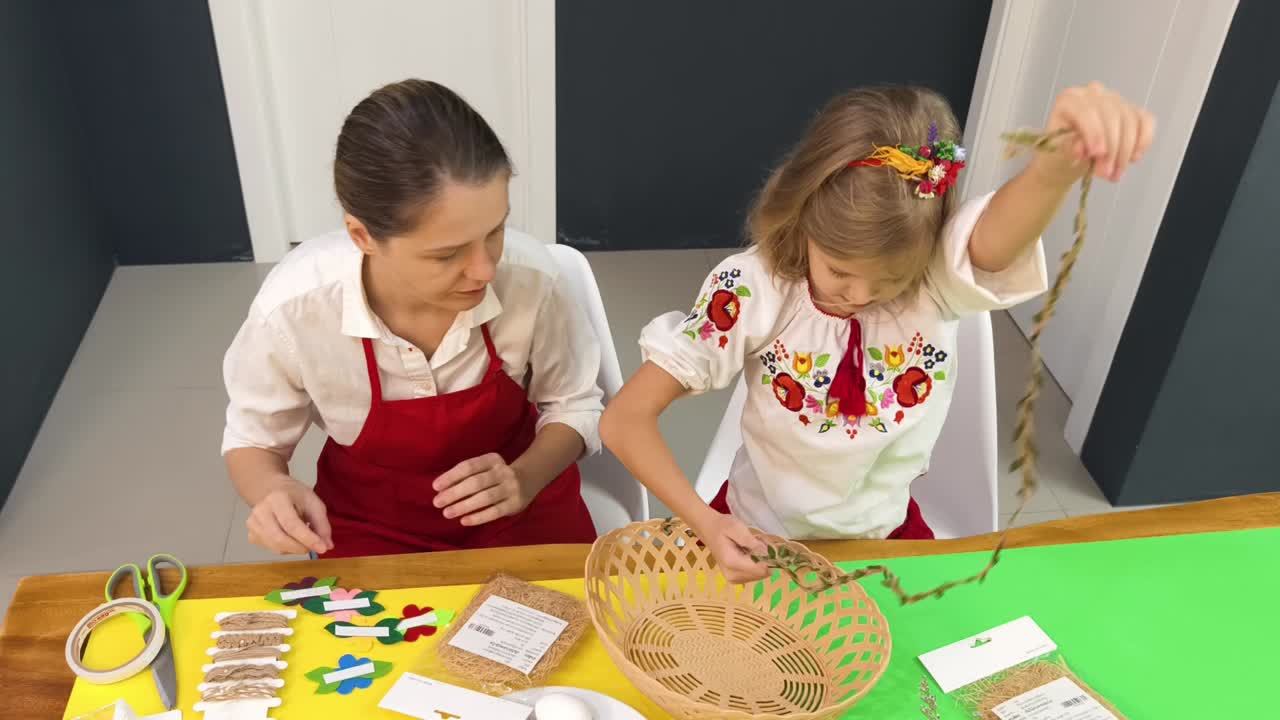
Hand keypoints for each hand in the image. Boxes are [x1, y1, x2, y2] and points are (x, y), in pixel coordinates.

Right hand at [247, 477, 332, 554]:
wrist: (269, 489)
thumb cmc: (294, 495)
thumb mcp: (313, 502)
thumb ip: (322, 523)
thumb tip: (327, 546)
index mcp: (277, 499)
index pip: (292, 524)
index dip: (308, 538)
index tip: (323, 548)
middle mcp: (260, 511)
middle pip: (280, 538)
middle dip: (302, 547)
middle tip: (316, 547)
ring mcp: (253, 524)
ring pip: (276, 547)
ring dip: (295, 549)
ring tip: (305, 540)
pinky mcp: (251, 535)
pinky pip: (271, 549)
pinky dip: (286, 549)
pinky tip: (291, 538)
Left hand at [433, 453, 532, 525]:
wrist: (529, 479)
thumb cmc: (497, 475)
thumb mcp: (486, 468)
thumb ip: (468, 475)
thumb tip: (442, 489)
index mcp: (492, 459)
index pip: (469, 466)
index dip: (451, 476)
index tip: (435, 487)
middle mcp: (503, 472)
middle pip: (476, 482)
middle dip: (454, 493)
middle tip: (437, 502)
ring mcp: (511, 488)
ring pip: (485, 498)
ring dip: (464, 506)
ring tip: (447, 513)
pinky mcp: (515, 504)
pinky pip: (495, 511)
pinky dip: (479, 517)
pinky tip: (464, 521)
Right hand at [694, 512, 769, 583]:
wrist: (708, 529)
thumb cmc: (722, 526)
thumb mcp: (737, 528)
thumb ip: (752, 543)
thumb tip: (769, 555)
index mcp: (733, 563)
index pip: (762, 569)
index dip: (768, 557)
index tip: (762, 542)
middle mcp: (733, 576)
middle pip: (763, 573)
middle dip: (765, 558)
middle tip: (757, 541)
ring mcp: (734, 579)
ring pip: (761, 574)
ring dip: (761, 560)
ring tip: (751, 545)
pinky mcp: (735, 579)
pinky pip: (754, 574)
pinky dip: (756, 563)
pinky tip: (748, 552)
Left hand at [1029, 82, 1155, 187]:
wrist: (1068, 162)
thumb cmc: (1059, 155)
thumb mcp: (1057, 153)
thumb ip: (1070, 147)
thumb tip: (1086, 148)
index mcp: (1069, 99)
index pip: (1086, 111)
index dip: (1094, 132)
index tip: (1098, 154)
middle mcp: (1093, 93)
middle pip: (1111, 116)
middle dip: (1111, 148)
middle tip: (1106, 173)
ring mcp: (1115, 100)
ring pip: (1130, 120)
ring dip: (1125, 152)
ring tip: (1115, 174)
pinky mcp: (1132, 111)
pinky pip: (1145, 122)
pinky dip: (1143, 141)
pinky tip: (1134, 158)